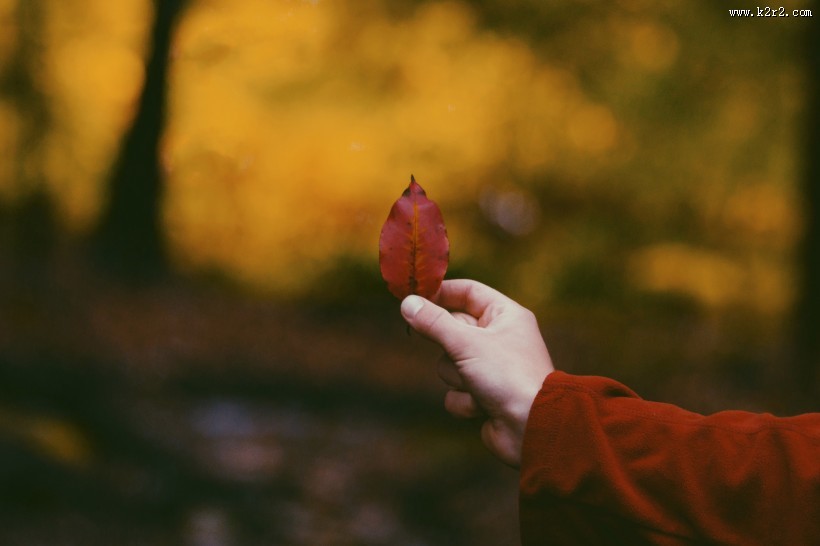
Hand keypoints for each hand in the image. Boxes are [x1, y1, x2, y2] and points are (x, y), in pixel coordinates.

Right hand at [401, 279, 553, 467]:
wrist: (532, 427)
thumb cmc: (507, 376)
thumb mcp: (466, 343)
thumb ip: (434, 322)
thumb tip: (407, 303)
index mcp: (506, 316)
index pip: (468, 292)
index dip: (441, 293)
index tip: (414, 298)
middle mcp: (500, 339)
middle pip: (454, 329)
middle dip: (450, 347)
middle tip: (454, 351)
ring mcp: (492, 369)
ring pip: (450, 363)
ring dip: (457, 377)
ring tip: (477, 386)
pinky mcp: (484, 396)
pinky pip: (456, 391)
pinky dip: (464, 400)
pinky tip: (482, 407)